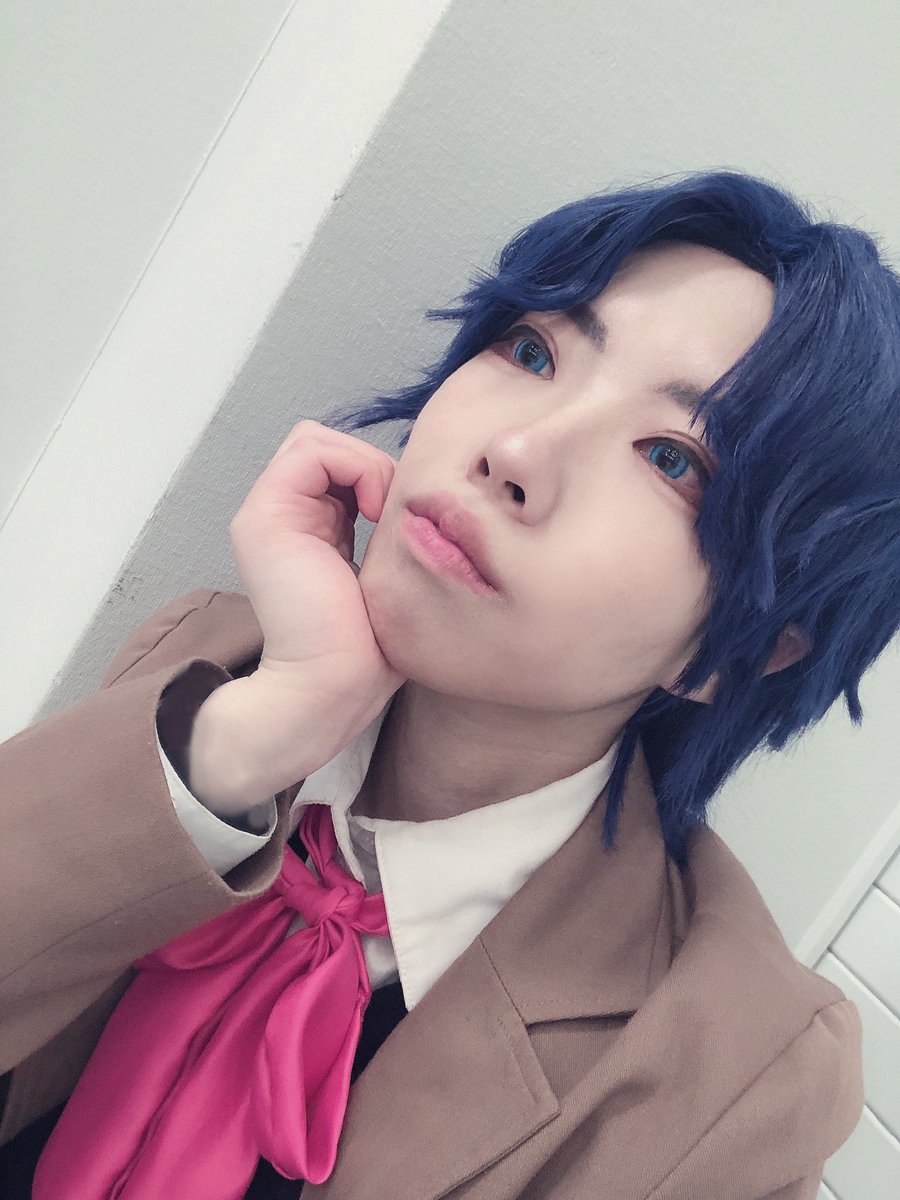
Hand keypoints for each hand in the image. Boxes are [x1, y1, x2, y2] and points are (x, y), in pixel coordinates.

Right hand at [228, 418, 407, 719]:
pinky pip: (310, 449)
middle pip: (324, 445)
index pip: (336, 464)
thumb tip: (416, 500)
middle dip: (369, 463)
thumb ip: (386, 534)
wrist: (333, 683)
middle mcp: (280, 517)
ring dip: (363, 463)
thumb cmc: (369, 646)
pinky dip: (354, 465)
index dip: (375, 473)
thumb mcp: (384, 575)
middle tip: (393, 509)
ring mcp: (265, 515)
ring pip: (315, 439)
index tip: (401, 516)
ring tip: (382, 510)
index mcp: (308, 530)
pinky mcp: (265, 517)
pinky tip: (374, 509)